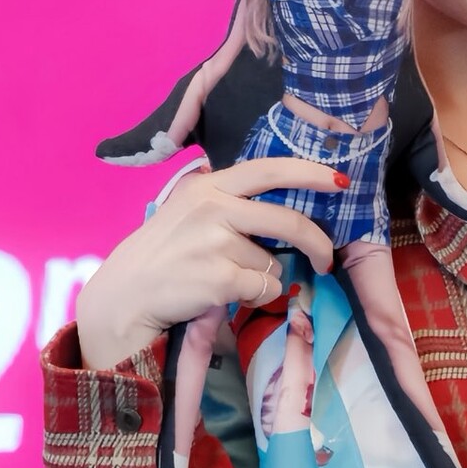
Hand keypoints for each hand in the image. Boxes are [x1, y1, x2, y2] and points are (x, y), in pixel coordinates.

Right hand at [75, 155, 344, 368]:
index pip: (270, 169)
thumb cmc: (163, 254)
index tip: (340, 181)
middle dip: (317, 243)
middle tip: (326, 259)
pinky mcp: (221, 278)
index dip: (311, 173)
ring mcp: (216, 242)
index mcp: (208, 184)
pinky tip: (226, 295)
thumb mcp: (187, 208)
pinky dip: (257, 298)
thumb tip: (282, 200)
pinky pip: (266, 289)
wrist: (126, 295)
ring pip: (275, 263)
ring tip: (229, 280)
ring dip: (265, 278)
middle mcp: (213, 206)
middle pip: (288, 220)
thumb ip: (226, 198)